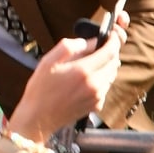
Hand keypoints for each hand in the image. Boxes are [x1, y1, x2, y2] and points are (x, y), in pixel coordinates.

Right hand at [8, 24, 126, 138]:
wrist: (39, 117)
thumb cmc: (41, 88)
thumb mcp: (48, 61)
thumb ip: (69, 47)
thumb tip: (88, 42)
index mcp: (83, 71)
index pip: (110, 52)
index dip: (114, 41)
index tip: (112, 35)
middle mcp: (95, 84)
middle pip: (114, 63)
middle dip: (109, 53)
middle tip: (98, 49)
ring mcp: (98, 96)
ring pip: (111, 75)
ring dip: (105, 67)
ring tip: (89, 65)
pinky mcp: (97, 105)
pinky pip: (105, 87)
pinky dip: (101, 80)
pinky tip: (85, 81)